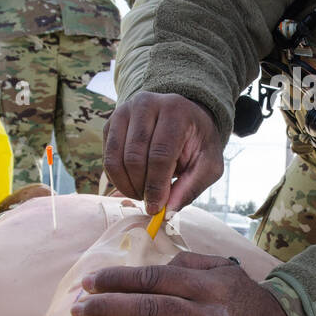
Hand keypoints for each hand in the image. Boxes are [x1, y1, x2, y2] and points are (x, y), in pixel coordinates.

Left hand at [71, 252, 308, 315]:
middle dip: (112, 309)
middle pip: (155, 308)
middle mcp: (211, 314)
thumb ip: (190, 264)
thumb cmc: (244, 299)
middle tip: (77, 312)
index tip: (88, 283)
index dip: (120, 279)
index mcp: (208, 285)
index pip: (156, 278)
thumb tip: (154, 265)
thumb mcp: (225, 271)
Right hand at [103, 91, 223, 214]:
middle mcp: (147, 104)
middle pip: (134, 157)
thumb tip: (166, 211)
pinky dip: (118, 178)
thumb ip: (191, 187)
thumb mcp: (208, 165)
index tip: (156, 208)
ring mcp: (125, 111)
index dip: (156, 186)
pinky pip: (107, 157)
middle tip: (151, 202)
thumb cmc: (197, 143)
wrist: (183, 118)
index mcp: (176, 111)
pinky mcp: (111, 122)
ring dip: (127, 185)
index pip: (160, 154)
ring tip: (143, 194)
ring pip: (115, 158)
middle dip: (141, 187)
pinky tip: (134, 182)